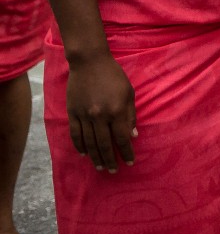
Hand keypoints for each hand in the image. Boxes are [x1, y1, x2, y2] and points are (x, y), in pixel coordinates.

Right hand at [67, 51, 136, 172]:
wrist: (89, 63)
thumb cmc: (114, 76)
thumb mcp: (129, 93)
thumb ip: (131, 115)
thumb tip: (132, 135)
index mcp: (116, 111)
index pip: (122, 138)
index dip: (126, 152)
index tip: (129, 162)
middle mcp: (100, 116)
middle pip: (104, 144)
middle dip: (110, 160)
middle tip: (113, 170)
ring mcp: (84, 116)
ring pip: (89, 143)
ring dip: (95, 157)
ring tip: (100, 166)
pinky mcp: (72, 113)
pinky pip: (75, 134)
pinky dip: (80, 146)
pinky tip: (84, 154)